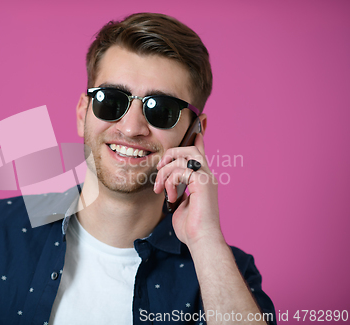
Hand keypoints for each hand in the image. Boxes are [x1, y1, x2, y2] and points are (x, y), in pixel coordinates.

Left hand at [153, 133, 222, 247]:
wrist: (201, 240)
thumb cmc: (191, 227)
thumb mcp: (180, 204)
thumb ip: (177, 191)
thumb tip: (169, 186)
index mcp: (202, 179)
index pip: (200, 153)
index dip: (198, 138)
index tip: (198, 126)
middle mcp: (207, 175)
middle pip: (189, 148)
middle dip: (170, 154)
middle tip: (159, 169)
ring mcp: (206, 177)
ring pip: (182, 157)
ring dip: (165, 172)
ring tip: (162, 189)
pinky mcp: (202, 182)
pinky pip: (179, 170)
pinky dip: (170, 181)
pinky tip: (171, 196)